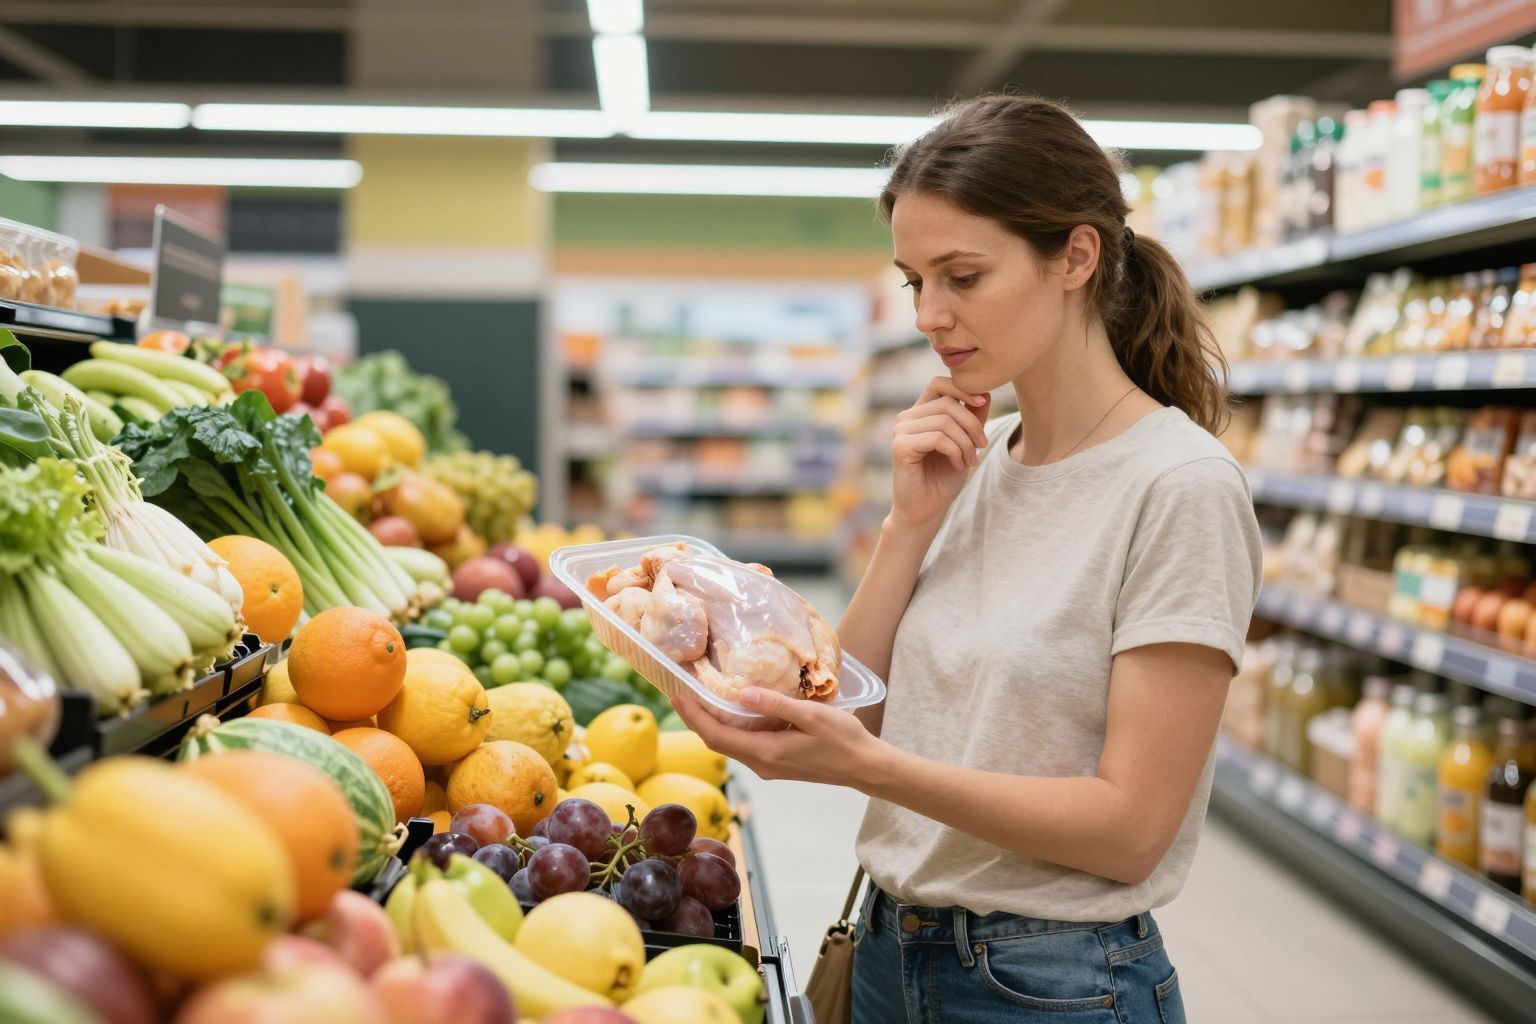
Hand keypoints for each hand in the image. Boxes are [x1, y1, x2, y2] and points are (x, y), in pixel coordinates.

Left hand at [670, 687, 887, 787]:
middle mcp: (761, 763)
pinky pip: (743, 745)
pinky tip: (729, 711)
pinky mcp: (777, 763)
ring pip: (729, 744)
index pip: (716, 736)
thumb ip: (776, 704)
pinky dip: (728, 728)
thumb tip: (742, 693)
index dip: (693, 715)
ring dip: (710, 723)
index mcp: (766, 752)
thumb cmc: (843, 740)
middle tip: (679, 691)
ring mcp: (768, 766)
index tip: (677, 693)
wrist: (865, 768)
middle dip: (695, 717)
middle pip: (716, 741)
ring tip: (697, 697)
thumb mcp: (812, 716)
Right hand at [890, 377, 989, 531]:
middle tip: (981, 448)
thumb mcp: (965, 443)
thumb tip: (985, 393)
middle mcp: (906, 418)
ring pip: (945, 421)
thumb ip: (972, 419)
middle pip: (948, 403)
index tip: (983, 404)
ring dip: (966, 443)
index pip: (939, 383)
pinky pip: (937, 438)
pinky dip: (955, 451)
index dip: (963, 389)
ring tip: (970, 461)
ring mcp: (900, 431)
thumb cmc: (943, 478)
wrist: (926, 510)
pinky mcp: (900, 447)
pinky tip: (958, 464)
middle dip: (972, 425)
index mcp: (919, 413)